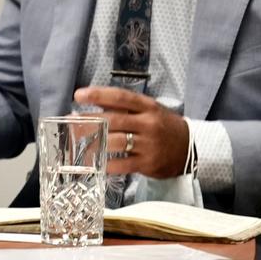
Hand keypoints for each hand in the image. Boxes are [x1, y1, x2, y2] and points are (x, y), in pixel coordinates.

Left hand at [73, 86, 188, 178]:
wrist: (189, 148)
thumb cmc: (164, 126)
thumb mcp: (149, 110)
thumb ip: (125, 107)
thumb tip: (95, 103)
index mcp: (148, 106)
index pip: (121, 97)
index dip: (98, 95)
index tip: (78, 95)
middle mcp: (149, 124)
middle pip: (115, 120)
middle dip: (90, 121)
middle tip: (72, 122)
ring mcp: (148, 145)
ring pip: (116, 142)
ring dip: (94, 143)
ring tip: (78, 144)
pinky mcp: (148, 164)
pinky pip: (122, 164)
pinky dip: (106, 164)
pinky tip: (95, 163)